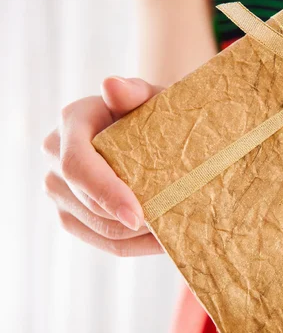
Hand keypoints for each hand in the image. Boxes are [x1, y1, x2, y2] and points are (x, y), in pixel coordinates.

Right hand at [43, 77, 164, 256]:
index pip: (77, 166)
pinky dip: (136, 245)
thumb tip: (111, 86)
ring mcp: (59, 189)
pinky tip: (163, 240)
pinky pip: (102, 242)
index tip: (140, 215)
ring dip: (140, 237)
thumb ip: (136, 91)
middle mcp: (55, 156)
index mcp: (72, 122)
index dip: (106, 193)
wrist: (153, 131)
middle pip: (90, 205)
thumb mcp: (154, 98)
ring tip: (177, 233)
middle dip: (134, 222)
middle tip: (176, 225)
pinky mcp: (72, 214)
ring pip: (99, 229)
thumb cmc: (156, 111)